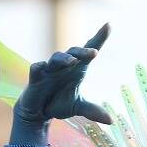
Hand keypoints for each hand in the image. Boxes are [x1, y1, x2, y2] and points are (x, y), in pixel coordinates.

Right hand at [11, 24, 111, 143]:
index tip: (108, 25)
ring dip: (64, 59)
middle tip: (94, 52)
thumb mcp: (78, 107)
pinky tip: (41, 67)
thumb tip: (111, 121)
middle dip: (83, 51)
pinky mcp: (35, 78)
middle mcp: (64, 66)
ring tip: (72, 61)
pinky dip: (39, 67)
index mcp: (77, 69)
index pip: (88, 51)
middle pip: (74, 52)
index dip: (99, 38)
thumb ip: (92, 111)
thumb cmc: (59, 102)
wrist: (38, 112)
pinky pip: (36, 69)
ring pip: (56, 59)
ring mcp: (49, 70)